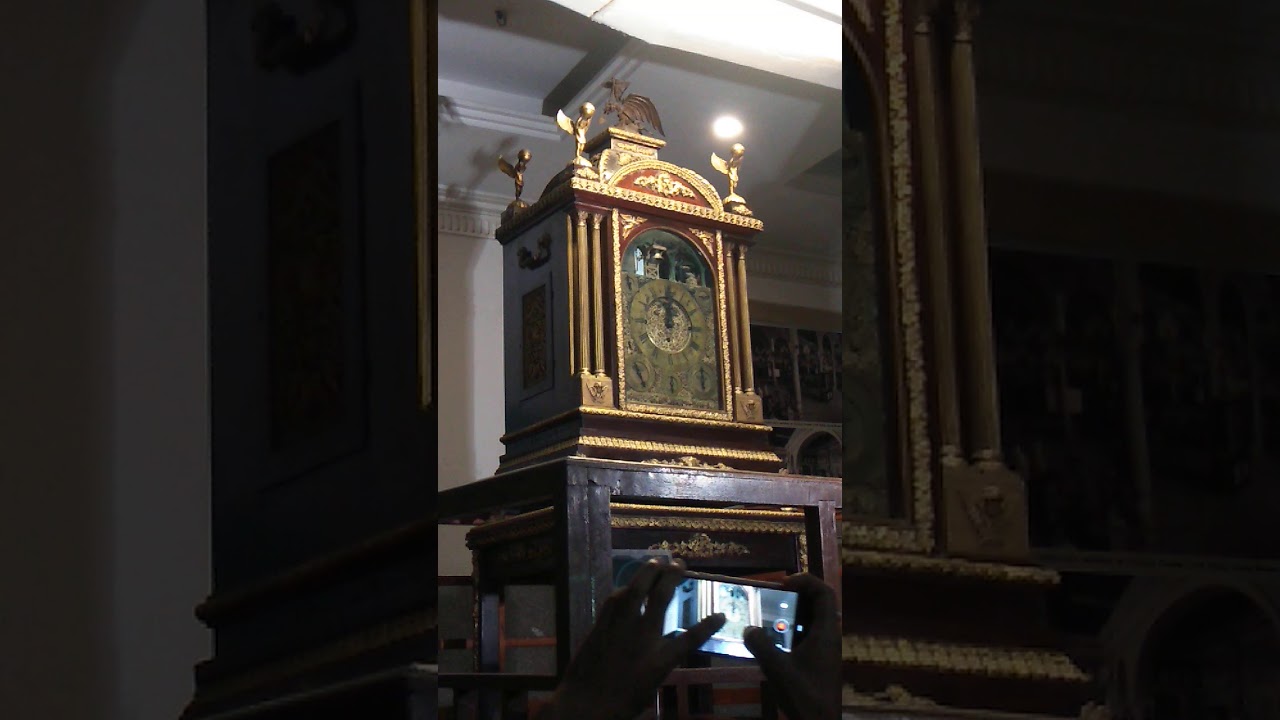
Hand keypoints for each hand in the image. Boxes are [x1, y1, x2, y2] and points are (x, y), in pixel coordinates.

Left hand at [536, 559, 726, 719]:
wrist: (583, 704)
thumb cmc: (621, 701)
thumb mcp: (650, 684)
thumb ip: (661, 662)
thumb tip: (668, 647)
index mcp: (659, 659)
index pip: (690, 638)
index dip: (707, 626)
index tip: (721, 615)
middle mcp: (641, 636)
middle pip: (659, 598)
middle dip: (671, 577)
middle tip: (680, 564)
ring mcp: (618, 627)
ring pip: (634, 590)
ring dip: (647, 572)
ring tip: (656, 561)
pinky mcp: (600, 625)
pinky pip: (615, 599)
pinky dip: (625, 589)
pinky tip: (627, 587)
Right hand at [744, 573, 840, 719]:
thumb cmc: (804, 695)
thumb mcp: (778, 670)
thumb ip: (762, 646)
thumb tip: (748, 628)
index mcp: (826, 633)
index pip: (825, 593)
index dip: (807, 581)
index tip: (783, 583)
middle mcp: (829, 636)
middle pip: (819, 603)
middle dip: (797, 594)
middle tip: (773, 595)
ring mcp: (825, 649)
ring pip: (813, 619)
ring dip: (793, 612)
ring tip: (770, 613)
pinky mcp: (819, 660)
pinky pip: (808, 634)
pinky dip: (792, 629)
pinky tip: (773, 639)